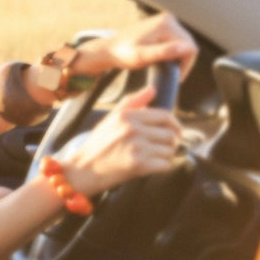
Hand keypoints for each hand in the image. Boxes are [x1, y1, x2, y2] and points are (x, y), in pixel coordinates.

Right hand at [57, 85, 183, 195]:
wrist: (84, 169)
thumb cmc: (98, 144)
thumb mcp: (111, 117)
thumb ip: (133, 101)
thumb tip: (152, 89)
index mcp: (128, 115)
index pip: (165, 116)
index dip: (175, 124)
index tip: (175, 132)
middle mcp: (133, 129)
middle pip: (171, 135)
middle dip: (169, 142)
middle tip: (160, 147)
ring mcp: (136, 147)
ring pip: (169, 150)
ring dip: (164, 155)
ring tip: (151, 156)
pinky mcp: (139, 164)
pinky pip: (165, 164)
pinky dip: (160, 167)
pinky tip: (148, 166)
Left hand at [80, 11, 196, 78]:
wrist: (109, 49)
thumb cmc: (122, 54)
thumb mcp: (142, 57)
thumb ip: (163, 52)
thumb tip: (185, 48)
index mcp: (166, 24)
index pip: (190, 48)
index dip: (186, 65)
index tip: (175, 76)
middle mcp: (168, 18)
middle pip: (189, 44)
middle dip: (183, 61)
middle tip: (172, 75)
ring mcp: (165, 20)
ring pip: (184, 44)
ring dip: (178, 57)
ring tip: (167, 69)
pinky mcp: (162, 25)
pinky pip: (176, 41)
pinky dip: (173, 52)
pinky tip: (164, 61)